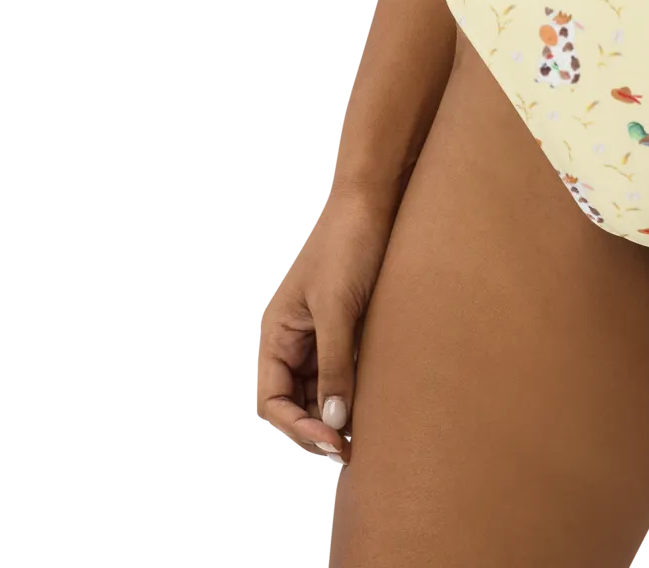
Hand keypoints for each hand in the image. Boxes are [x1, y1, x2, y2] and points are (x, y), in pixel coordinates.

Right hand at [255, 182, 398, 462]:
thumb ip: (335, 365)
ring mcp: (321, 333)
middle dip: (317, 427)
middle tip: (351, 449)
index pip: (273, 398)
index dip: (297, 427)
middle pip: (296, 401)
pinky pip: (344, 370)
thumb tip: (335, 422)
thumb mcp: (339, 308)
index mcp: (277, 333)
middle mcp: (294, 338)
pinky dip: (354, 391)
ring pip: (321, 390)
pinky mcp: (349, 326)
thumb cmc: (348, 245)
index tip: (333, 441)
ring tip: (364, 435)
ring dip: (337, 414)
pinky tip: (374, 406)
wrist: (375, 199)